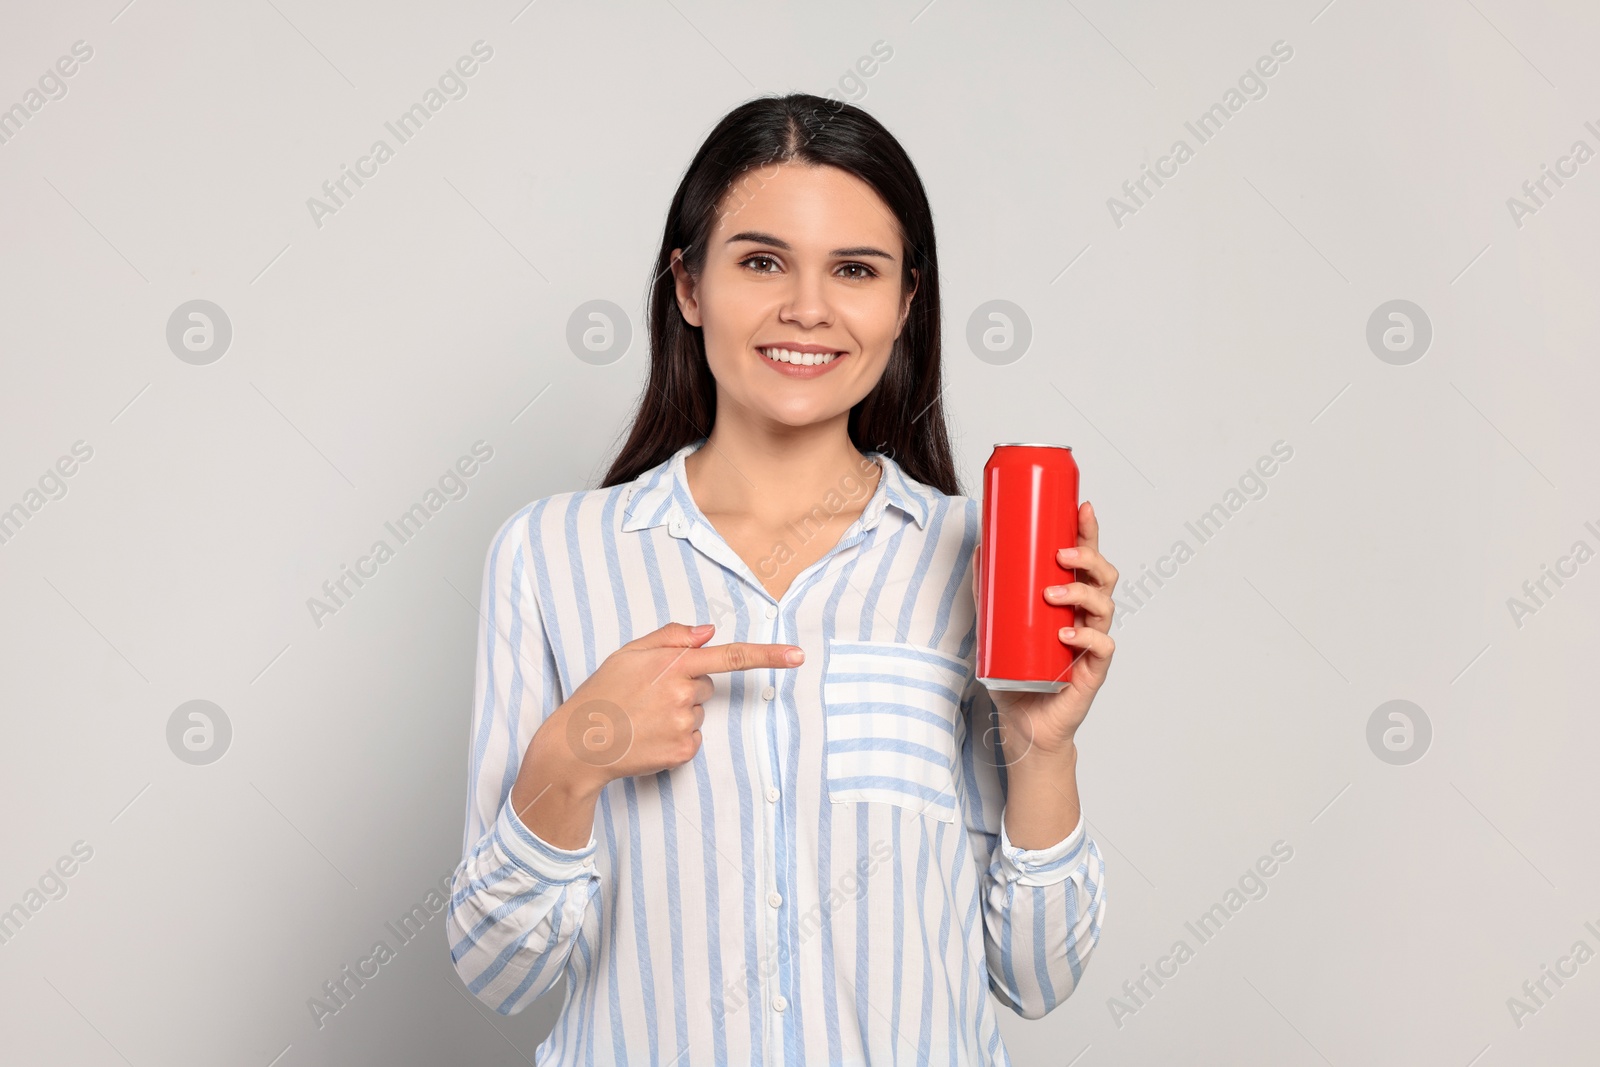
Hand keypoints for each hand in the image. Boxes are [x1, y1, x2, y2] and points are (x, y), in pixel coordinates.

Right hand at [517, 622, 802, 802]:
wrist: (580, 744)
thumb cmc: (602, 694)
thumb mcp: (628, 653)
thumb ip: (670, 637)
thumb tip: (707, 632)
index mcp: (672, 663)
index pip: (731, 656)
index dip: (769, 655)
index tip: (798, 656)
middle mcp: (683, 693)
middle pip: (707, 685)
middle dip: (685, 686)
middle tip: (649, 696)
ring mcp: (684, 724)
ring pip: (698, 713)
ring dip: (678, 713)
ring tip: (644, 717)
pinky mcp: (683, 751)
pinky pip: (693, 739)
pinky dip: (676, 738)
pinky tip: (649, 736)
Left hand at [971, 500, 1117, 761]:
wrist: (1022, 724)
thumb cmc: (1016, 675)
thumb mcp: (996, 626)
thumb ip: (989, 592)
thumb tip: (979, 551)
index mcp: (1069, 602)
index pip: (1086, 561)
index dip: (1089, 532)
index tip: (1082, 507)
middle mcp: (1085, 619)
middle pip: (1104, 577)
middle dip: (1088, 557)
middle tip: (1061, 554)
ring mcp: (1091, 644)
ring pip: (1105, 607)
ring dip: (1080, 593)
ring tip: (1052, 594)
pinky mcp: (1092, 672)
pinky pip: (1101, 648)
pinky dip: (1086, 638)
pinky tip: (1066, 635)